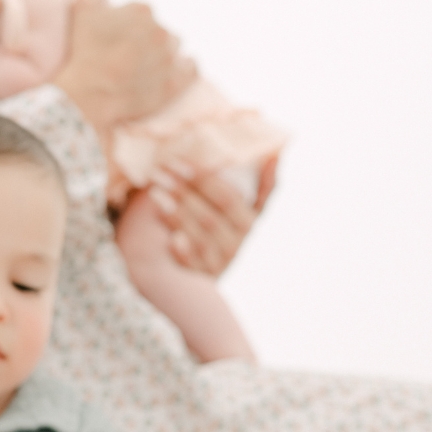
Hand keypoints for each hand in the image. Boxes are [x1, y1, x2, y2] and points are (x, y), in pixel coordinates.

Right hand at [53, 0, 195, 134]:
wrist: (85, 94)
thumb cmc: (82, 51)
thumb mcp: (82, 9)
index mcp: (143, 10)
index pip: (140, 14)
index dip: (124, 26)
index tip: (111, 39)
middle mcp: (162, 31)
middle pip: (157, 31)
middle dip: (143, 40)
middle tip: (122, 55)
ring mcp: (171, 58)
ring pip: (173, 49)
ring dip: (161, 55)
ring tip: (139, 67)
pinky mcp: (175, 83)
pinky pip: (191, 70)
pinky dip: (185, 68)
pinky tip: (173, 70)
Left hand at [146, 163, 261, 276]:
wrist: (210, 272)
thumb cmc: (227, 228)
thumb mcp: (247, 209)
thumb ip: (262, 184)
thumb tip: (276, 152)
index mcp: (250, 222)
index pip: (228, 198)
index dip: (204, 180)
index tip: (179, 162)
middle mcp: (237, 244)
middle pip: (210, 216)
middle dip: (183, 192)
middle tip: (159, 172)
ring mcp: (219, 263)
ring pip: (199, 238)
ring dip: (176, 215)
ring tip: (155, 192)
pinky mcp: (201, 278)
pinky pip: (192, 266)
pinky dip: (184, 252)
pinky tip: (171, 239)